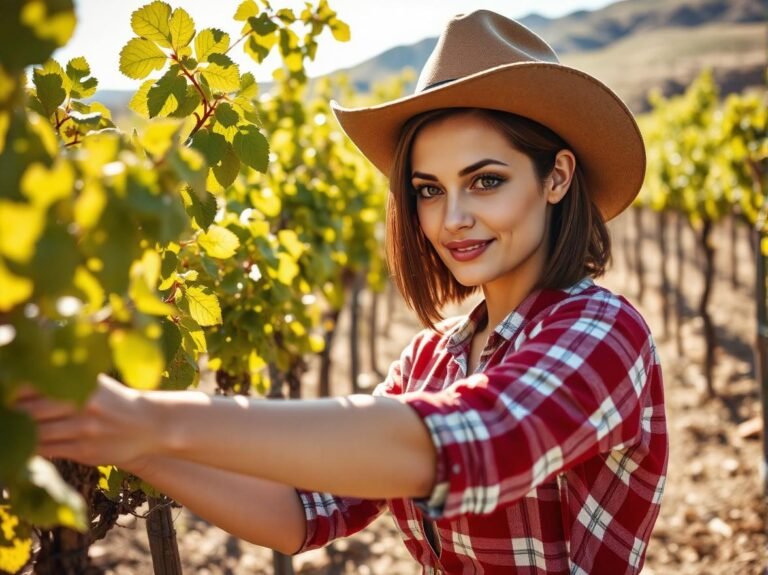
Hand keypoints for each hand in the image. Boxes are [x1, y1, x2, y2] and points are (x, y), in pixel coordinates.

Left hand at [14, 373, 157, 470]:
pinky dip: (30, 449)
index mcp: (82, 382)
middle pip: (28, 411)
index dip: (12, 390)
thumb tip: (19, 383)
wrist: (150, 424)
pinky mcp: (85, 451)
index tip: (4, 392)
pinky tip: (24, 445)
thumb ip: (64, 381)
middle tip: (4, 415)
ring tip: (10, 431)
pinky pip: (47, 451)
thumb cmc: (115, 401)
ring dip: (16, 434)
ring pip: (35, 433)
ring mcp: (84, 429)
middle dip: (9, 414)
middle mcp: (83, 404)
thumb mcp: (95, 382)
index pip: (33, 384)